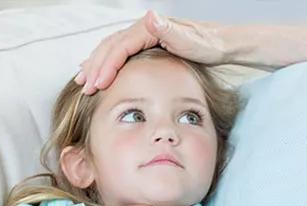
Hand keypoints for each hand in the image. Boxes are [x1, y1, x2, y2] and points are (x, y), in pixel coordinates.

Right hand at [76, 10, 226, 94]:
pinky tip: (99, 73)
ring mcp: (144, 38)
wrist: (223, 45)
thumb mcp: (192, 41)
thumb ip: (169, 31)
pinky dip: (106, 63)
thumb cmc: (209, 46)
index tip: (98, 85)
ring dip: (95, 65)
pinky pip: (119, 54)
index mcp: (149, 29)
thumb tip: (149, 16)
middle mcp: (143, 30)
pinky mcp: (147, 46)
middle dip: (95, 68)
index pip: (119, 48)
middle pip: (110, 48)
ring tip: (83, 82)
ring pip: (111, 50)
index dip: (106, 66)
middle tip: (85, 89)